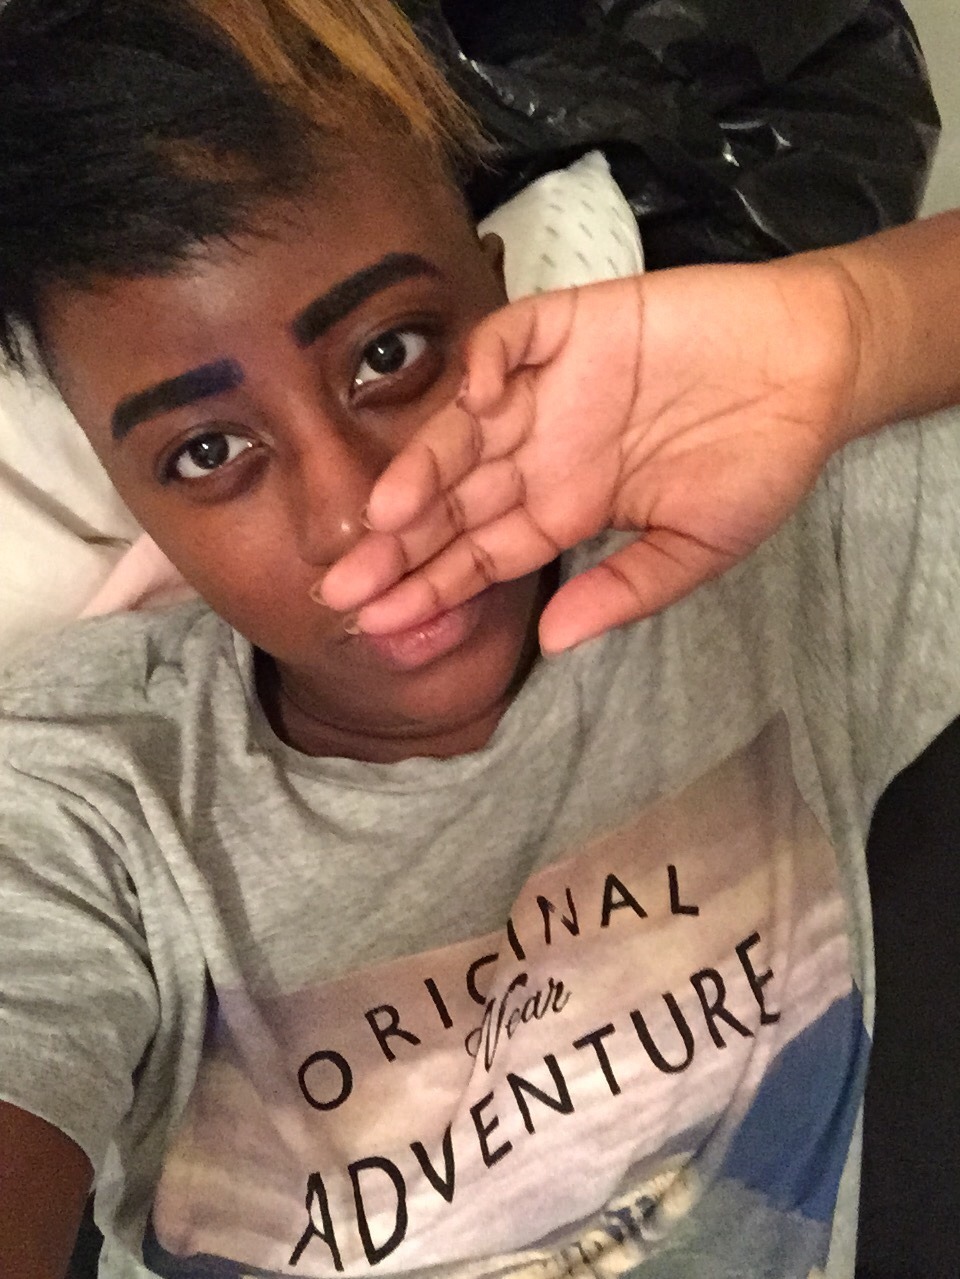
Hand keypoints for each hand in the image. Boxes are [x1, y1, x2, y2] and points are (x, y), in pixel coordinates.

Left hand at [321, 260, 858, 651]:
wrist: (816, 366)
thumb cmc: (762, 461)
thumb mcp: (697, 549)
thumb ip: (624, 591)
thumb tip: (553, 642)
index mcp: (566, 507)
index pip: (480, 553)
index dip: (430, 586)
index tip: (378, 624)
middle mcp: (543, 450)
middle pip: (456, 499)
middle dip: (399, 544)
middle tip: (343, 586)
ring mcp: (553, 388)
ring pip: (466, 427)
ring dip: (423, 468)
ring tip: (383, 515)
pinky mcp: (574, 324)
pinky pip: (515, 339)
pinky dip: (488, 362)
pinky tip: (469, 401)